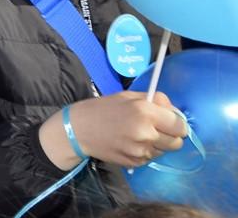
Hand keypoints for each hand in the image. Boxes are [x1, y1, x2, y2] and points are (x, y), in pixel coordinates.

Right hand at [39, 91, 186, 169]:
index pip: (180, 125)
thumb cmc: (103, 108)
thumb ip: (155, 101)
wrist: (78, 129)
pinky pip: (150, 158)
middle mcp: (146, 133)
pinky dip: (145, 152)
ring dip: (157, 144)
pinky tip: (130, 143)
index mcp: (146, 112)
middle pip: (177, 142)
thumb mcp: (128, 97)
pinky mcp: (135, 163)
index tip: (170, 122)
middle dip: (170, 136)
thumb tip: (175, 111)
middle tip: (155, 129)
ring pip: (164, 151)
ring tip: (138, 135)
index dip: (177, 124)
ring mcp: (141, 151)